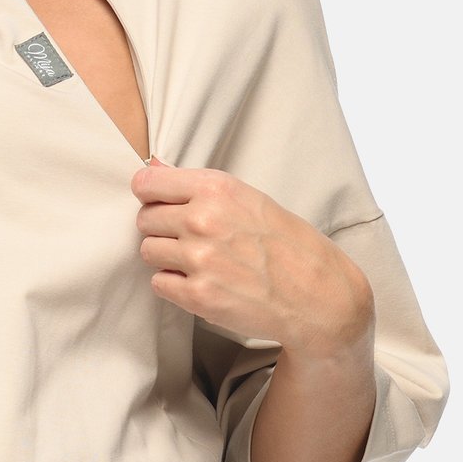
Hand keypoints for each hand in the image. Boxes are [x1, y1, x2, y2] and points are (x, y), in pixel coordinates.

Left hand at [131, 159, 374, 357]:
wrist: (318, 293)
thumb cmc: (288, 244)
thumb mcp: (249, 199)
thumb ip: (197, 187)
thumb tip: (152, 165)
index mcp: (216, 188)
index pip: (147, 182)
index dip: (149, 194)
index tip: (158, 203)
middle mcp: (203, 220)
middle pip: (145, 219)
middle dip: (161, 229)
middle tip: (190, 239)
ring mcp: (198, 259)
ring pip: (148, 252)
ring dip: (167, 258)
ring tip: (199, 262)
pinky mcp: (198, 296)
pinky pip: (159, 283)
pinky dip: (175, 286)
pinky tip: (203, 282)